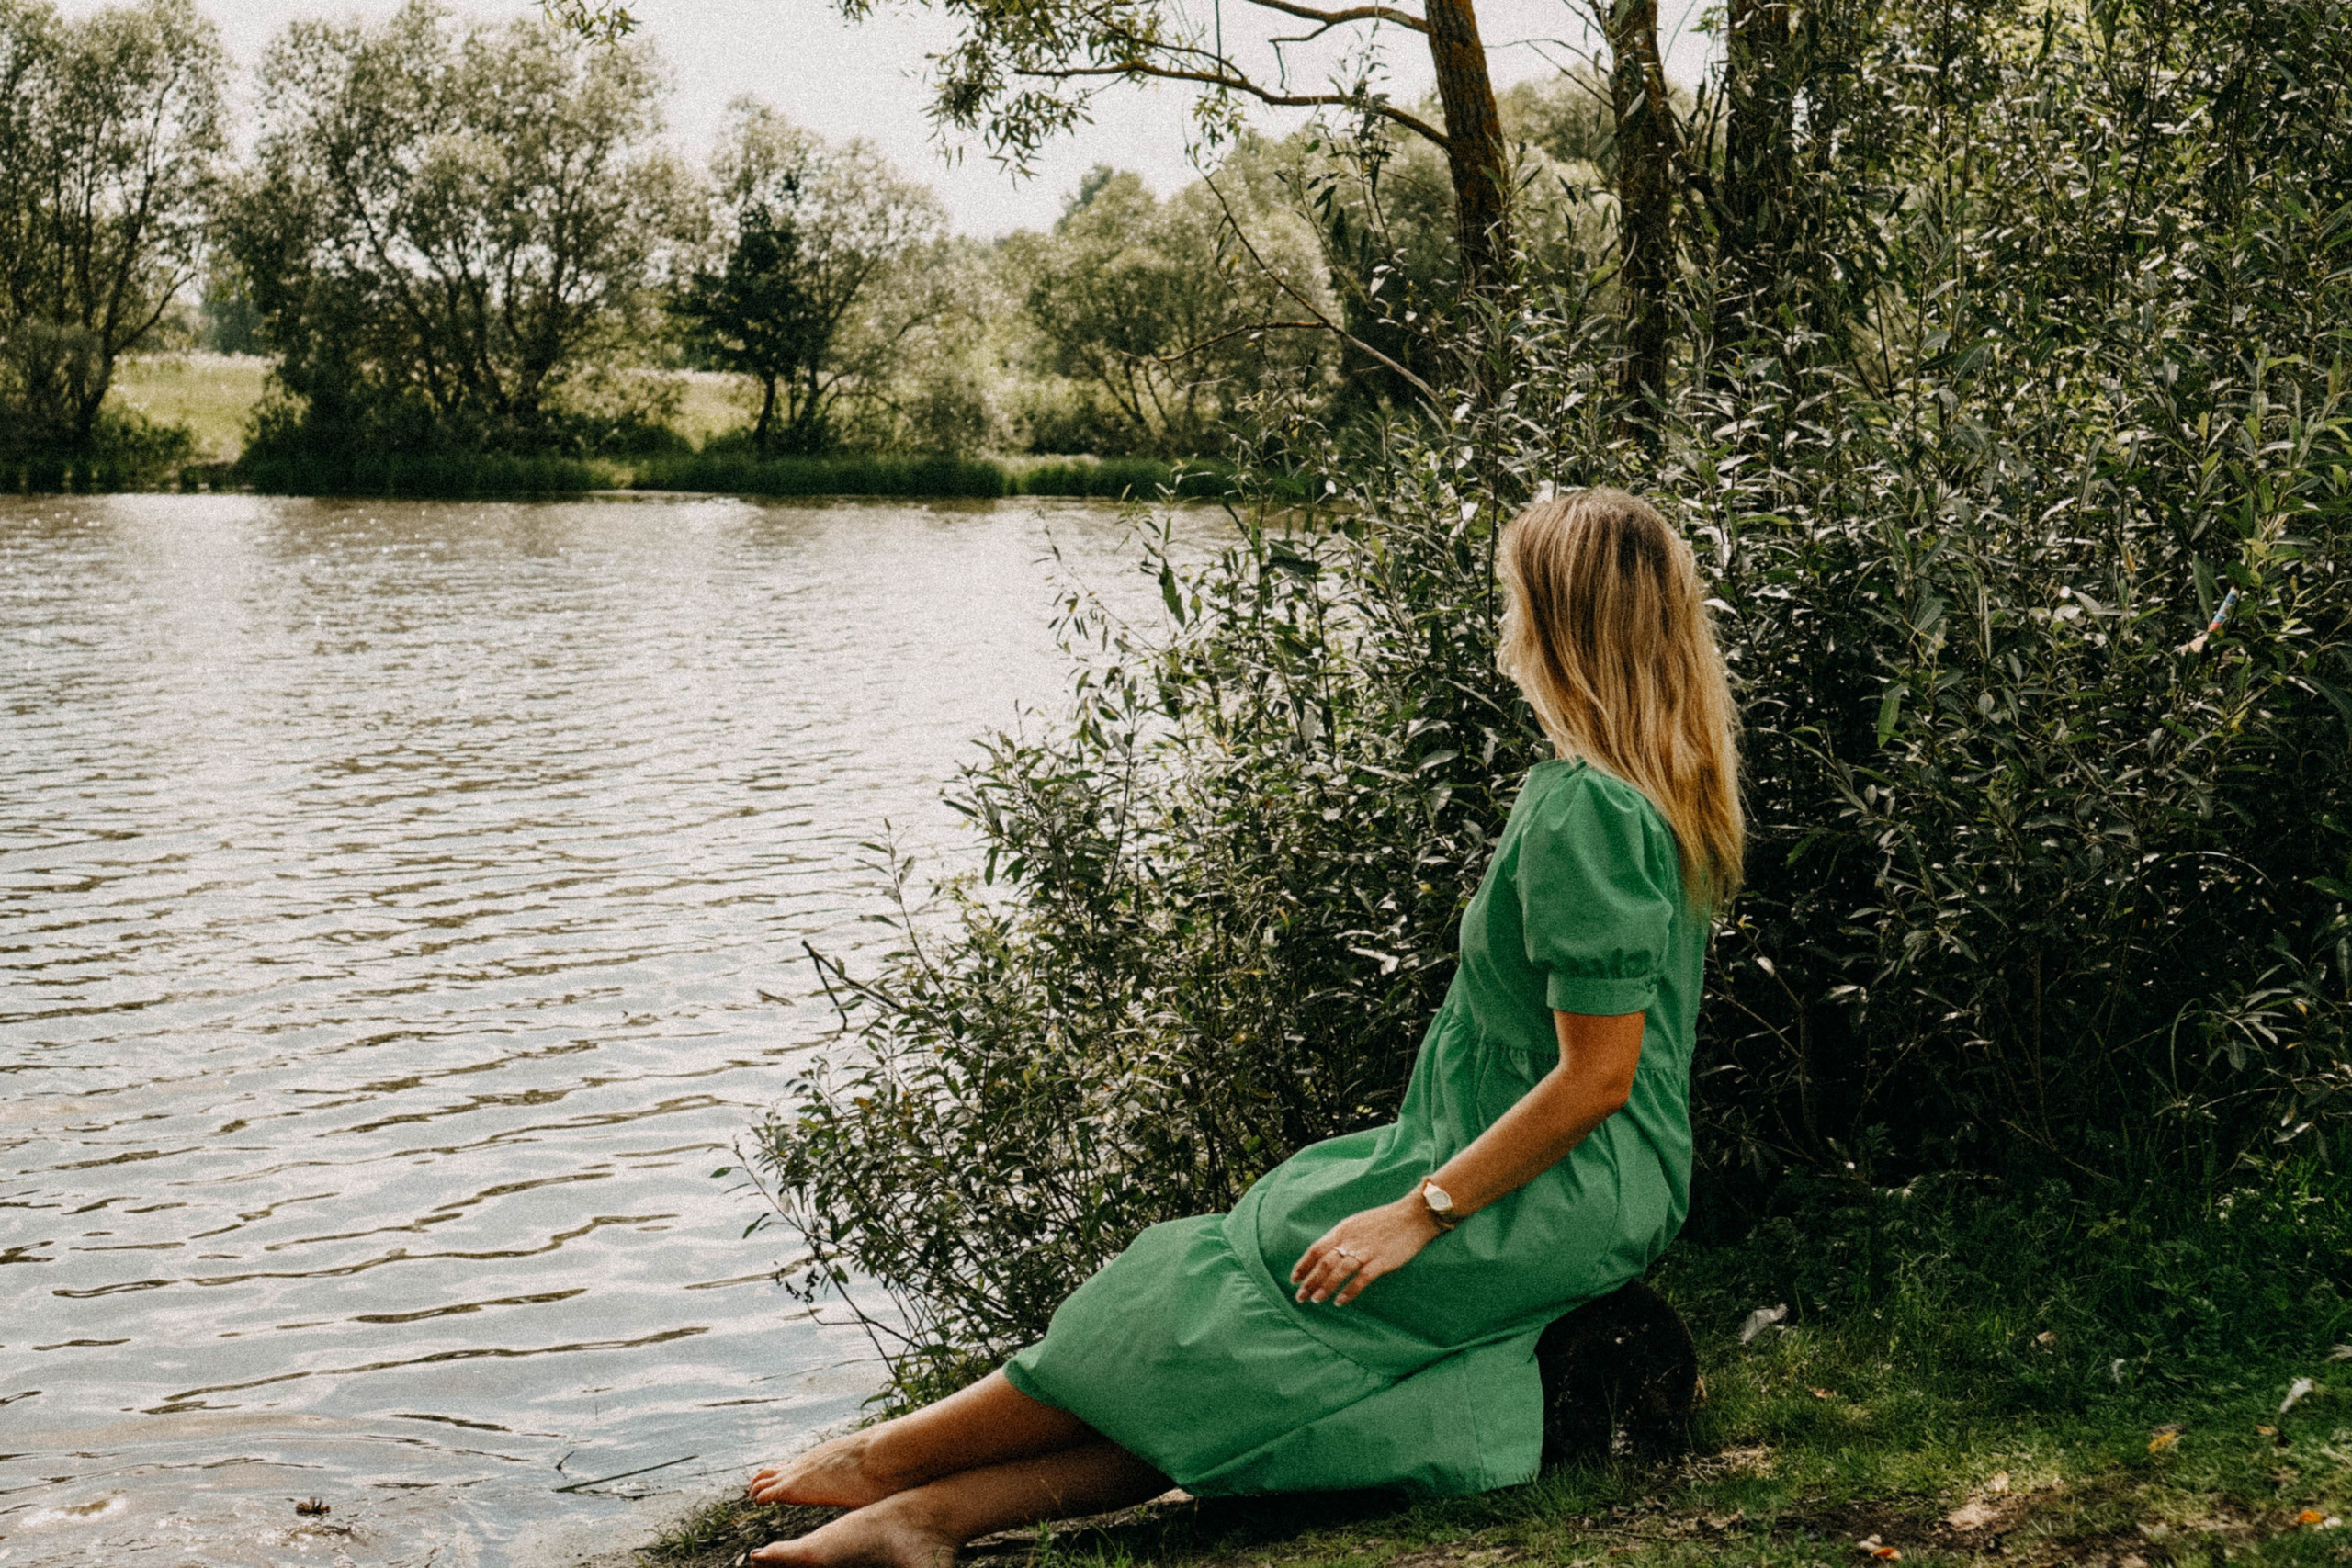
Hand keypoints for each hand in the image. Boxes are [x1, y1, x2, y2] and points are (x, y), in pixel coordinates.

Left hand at [1290, 1194, 1440, 1305]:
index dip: (1303, 1265)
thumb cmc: (1385, 1220)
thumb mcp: (1357, 1224)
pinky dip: (1349, 1290)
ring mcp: (1366, 1250)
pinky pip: (1362, 1278)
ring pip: (1339, 1270)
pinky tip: (1341, 1301)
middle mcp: (1350, 1240)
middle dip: (1310, 1281)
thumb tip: (1327, 1254)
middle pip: (1324, 1262)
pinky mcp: (1382, 1260)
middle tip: (1300, 1297)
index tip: (1293, 1279)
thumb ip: (1342, 1238)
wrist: (1414, 1215)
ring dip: (1325, 1286)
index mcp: (1342, 1230)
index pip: (1316, 1249)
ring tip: (1316, 1300)